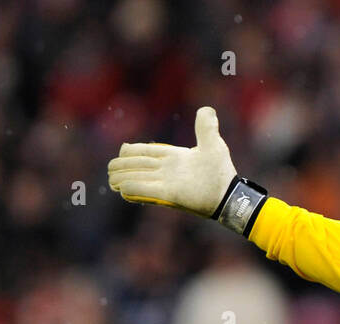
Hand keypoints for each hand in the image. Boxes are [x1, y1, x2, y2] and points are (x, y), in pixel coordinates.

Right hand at [108, 106, 236, 216]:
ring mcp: (168, 184)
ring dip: (124, 177)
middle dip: (124, 167)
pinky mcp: (170, 196)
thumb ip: (206, 127)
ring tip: (111, 180)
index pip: (149, 152)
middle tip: (110, 170)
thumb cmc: (221, 172)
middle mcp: (169, 172)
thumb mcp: (213, 144)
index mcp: (175, 158)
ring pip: (140, 178)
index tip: (122, 150)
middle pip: (140, 166)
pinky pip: (148, 191)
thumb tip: (207, 109)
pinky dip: (135, 189)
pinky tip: (122, 189)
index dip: (135, 151)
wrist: (229, 194)